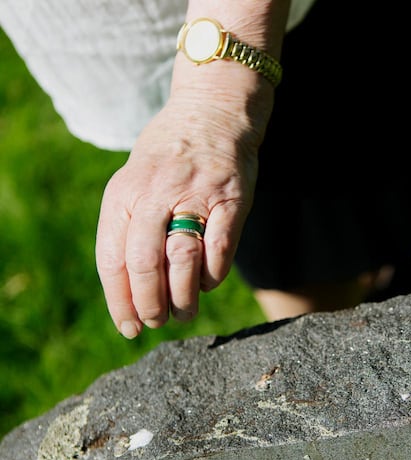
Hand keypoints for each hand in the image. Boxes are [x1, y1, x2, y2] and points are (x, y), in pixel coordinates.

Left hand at [95, 89, 263, 338]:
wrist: (212, 113)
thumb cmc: (170, 157)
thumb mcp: (135, 183)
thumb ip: (129, 228)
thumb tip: (130, 289)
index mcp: (124, 194)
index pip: (113, 260)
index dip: (120, 302)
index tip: (129, 327)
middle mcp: (155, 194)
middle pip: (145, 264)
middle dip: (150, 304)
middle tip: (159, 321)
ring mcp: (195, 196)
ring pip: (182, 260)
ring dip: (183, 296)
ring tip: (184, 312)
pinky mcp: (230, 199)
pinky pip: (219, 248)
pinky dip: (212, 275)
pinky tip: (207, 283)